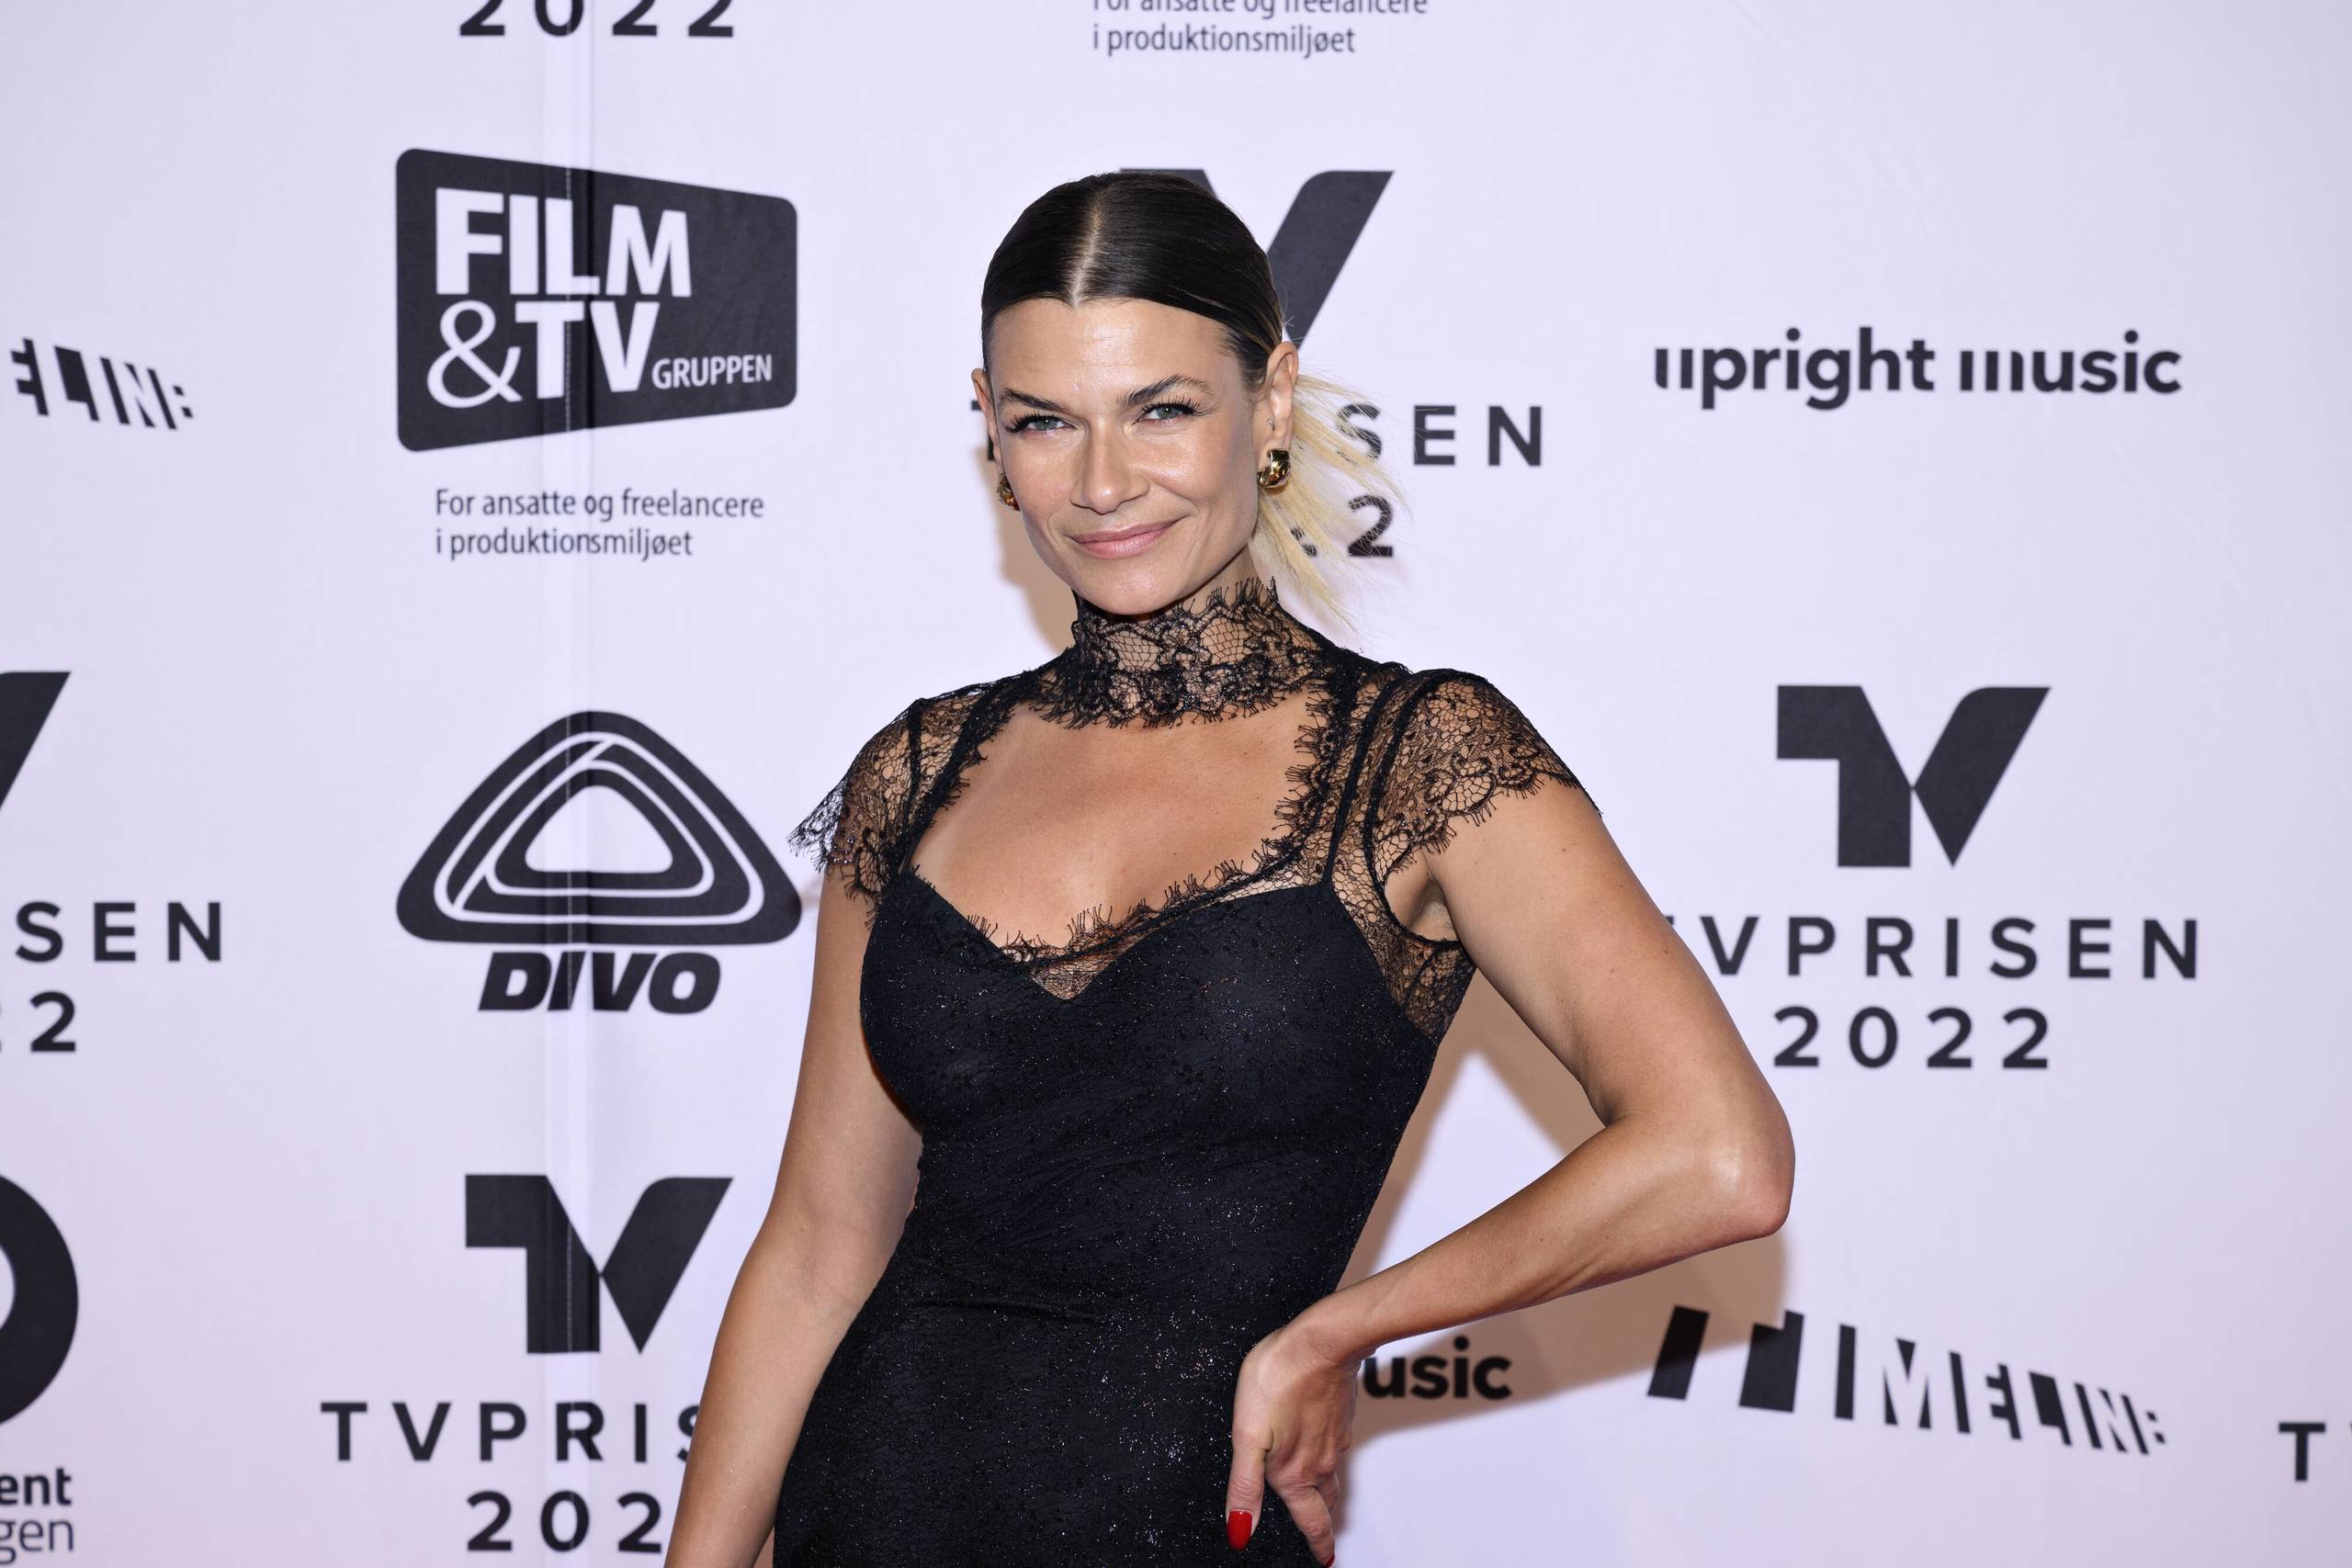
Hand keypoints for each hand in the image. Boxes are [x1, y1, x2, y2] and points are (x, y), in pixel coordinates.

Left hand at [1224, 1310, 1358, 1564]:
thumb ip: (1244, 1486)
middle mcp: (1320, 1460)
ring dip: (1330, 1493)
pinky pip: (1337, 1447)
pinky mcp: (1340, 1413)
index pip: (1311, 1519)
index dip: (1317, 1544)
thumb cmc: (1279, 1379)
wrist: (1321, 1341)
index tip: (1324, 1560)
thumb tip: (1241, 1531)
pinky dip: (1332, 1459)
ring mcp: (1334, 1436)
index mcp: (1295, 1471)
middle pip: (1327, 1501)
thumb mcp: (1247, 1436)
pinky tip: (1323, 1448)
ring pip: (1334, 1475)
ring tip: (1326, 1501)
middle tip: (1325, 1537)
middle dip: (1325, 1522)